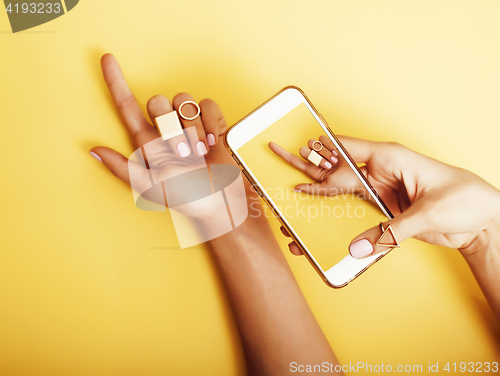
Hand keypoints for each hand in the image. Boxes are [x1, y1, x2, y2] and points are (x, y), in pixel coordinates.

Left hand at [90, 54, 247, 224]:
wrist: (221, 202)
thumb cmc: (187, 198)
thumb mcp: (150, 187)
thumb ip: (122, 168)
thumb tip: (94, 151)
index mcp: (147, 142)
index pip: (126, 105)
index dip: (116, 81)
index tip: (107, 59)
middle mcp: (166, 129)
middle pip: (159, 100)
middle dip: (170, 126)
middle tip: (182, 152)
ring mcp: (189, 124)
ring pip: (185, 101)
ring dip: (193, 129)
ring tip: (199, 151)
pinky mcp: (211, 123)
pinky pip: (208, 105)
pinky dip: (211, 123)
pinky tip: (211, 142)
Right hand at [270, 135, 499, 258]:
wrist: (483, 220)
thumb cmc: (464, 200)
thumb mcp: (428, 214)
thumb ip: (391, 231)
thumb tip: (358, 248)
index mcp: (391, 158)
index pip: (348, 150)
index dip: (322, 152)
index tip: (297, 154)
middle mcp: (380, 171)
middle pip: (336, 168)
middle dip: (307, 166)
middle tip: (279, 161)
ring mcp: (379, 190)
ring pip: (339, 191)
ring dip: (316, 195)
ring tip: (290, 202)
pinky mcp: (382, 209)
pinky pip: (352, 211)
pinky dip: (334, 217)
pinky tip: (317, 224)